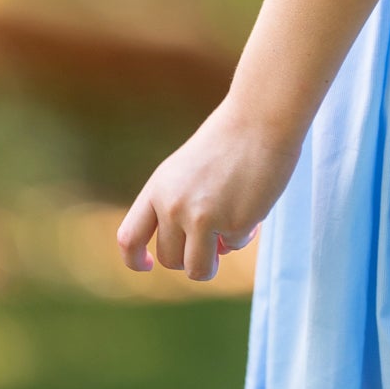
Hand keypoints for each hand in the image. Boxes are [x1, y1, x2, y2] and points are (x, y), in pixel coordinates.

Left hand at [117, 99, 301, 282]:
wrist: (260, 119)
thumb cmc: (228, 141)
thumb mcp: (186, 170)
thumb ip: (177, 205)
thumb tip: (195, 250)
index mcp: (158, 189)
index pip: (129, 238)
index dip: (134, 260)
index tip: (148, 265)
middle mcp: (174, 207)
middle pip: (169, 259)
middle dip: (188, 259)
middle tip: (209, 246)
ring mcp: (203, 218)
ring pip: (198, 269)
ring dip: (212, 264)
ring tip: (226, 244)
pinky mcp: (234, 224)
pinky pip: (235, 246)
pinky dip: (244, 234)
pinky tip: (254, 207)